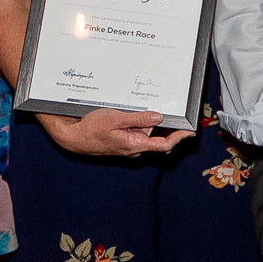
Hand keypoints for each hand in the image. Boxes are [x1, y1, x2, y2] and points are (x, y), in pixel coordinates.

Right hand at [36, 108, 192, 158]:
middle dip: (149, 123)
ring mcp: (129, 147)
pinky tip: (120, 118)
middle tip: (135, 112)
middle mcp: (134, 149)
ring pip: (143, 132)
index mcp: (135, 145)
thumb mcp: (115, 118)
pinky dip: (132, 124)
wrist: (73, 137)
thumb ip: (138, 119)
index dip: (179, 137)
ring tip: (120, 115)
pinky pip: (134, 132)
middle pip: (154, 135)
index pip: (164, 144)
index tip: (189, 131)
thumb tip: (158, 117)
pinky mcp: (123, 143)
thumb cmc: (91, 129)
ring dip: (138, 122)